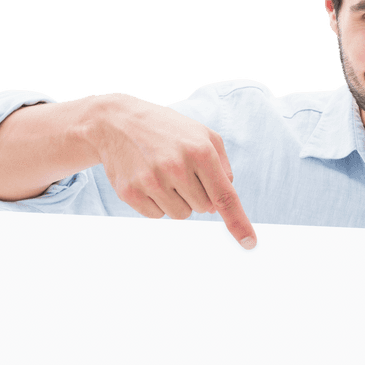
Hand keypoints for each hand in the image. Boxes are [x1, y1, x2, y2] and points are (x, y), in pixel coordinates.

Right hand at [94, 93, 256, 248]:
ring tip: (164, 174)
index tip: (249, 242)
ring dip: (177, 200)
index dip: (238, 222)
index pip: (224, 196)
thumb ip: (222, 165)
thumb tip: (224, 198)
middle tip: (181, 171)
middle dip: (197, 194)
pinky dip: (157, 203)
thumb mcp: (202, 134)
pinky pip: (157, 216)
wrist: (115, 122)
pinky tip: (148, 179)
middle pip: (203, 208)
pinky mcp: (130, 192)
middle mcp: (176, 166)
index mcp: (200, 151)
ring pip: (181, 215)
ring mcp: (151, 180)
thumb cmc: (167, 129)